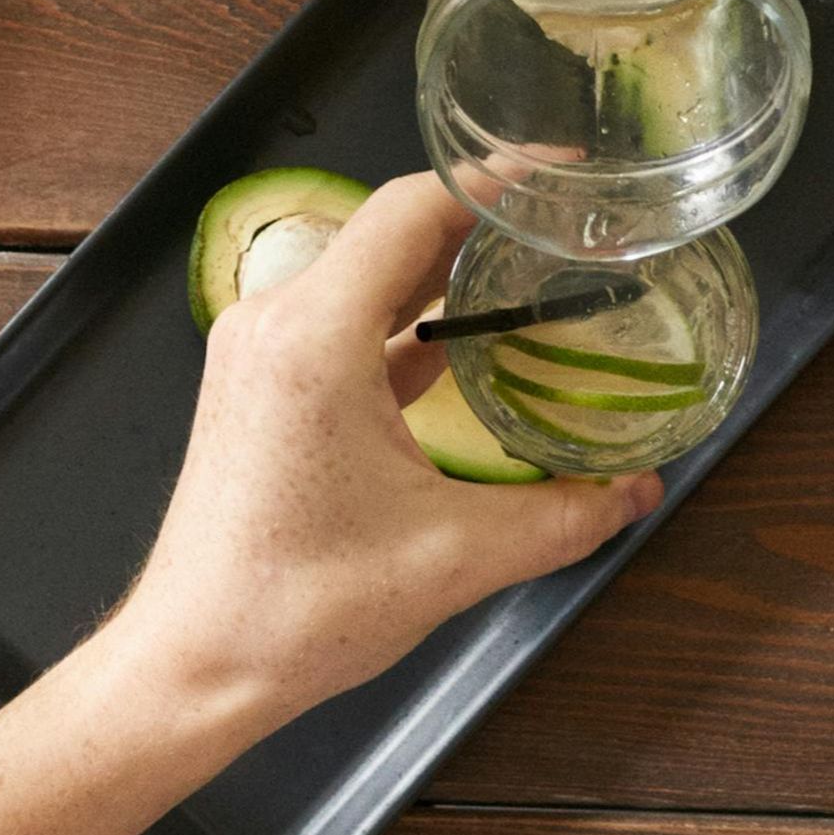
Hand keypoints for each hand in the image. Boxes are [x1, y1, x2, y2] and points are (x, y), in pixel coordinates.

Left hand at [91, 172, 647, 730]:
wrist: (194, 663)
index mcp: (315, 337)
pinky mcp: (259, 388)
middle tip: (569, 225)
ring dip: (444, 270)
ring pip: (367, 275)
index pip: (415, 208)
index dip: (498, 178)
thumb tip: (638, 491)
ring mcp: (259, 353)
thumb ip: (561, 517)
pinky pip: (344, 323)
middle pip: (393, 231)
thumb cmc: (299, 608)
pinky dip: (406, 319)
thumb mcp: (454, 558)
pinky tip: (467, 341)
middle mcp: (275, 323)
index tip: (567, 171)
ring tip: (532, 272)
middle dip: (484, 219)